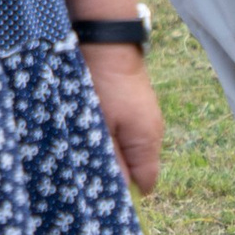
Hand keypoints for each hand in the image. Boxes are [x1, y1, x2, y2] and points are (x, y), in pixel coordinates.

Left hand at [81, 43, 162, 196]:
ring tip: (82, 147)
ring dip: (107, 151)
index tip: (99, 193)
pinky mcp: (134, 106)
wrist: (105, 41)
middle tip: (84, 170)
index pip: (145, 184)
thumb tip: (119, 191)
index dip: (124, 193)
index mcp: (147, 142)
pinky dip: (107, 134)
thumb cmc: (102, 84)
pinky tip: (87, 129)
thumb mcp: (100, 127)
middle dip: (113, 172)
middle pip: (135, 167)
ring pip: (126, 149)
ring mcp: (144, 118)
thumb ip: (110, 160)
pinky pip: (122, 131)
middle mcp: (152, 133)